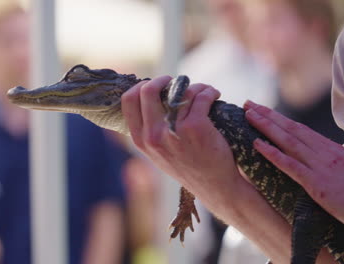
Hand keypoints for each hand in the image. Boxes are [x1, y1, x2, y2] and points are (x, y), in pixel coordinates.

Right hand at [121, 76, 254, 217]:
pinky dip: (209, 91)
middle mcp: (153, 136)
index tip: (156, 86)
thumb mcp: (158, 152)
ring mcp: (174, 131)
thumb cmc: (188, 166)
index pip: (128, 99)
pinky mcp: (196, 127)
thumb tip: (148, 94)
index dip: (142, 85)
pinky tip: (214, 95)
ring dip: (195, 86)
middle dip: (164, 79)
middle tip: (177, 81)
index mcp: (141, 140)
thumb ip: (149, 129)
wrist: (215, 186)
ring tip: (203, 92)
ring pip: (180, 90)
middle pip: (148, 89)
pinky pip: (201, 95)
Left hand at [244, 100, 343, 234]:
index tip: (263, 109)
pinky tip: (257, 144)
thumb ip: (333, 160)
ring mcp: (318, 165)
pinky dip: (272, 153)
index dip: (279, 118)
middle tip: (248, 103)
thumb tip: (322, 157)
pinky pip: (289, 165)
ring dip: (265, 126)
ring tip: (248, 115)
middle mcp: (322, 151)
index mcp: (330, 148)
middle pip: (289, 128)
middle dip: (267, 115)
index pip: (299, 128)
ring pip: (286, 140)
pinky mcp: (315, 183)